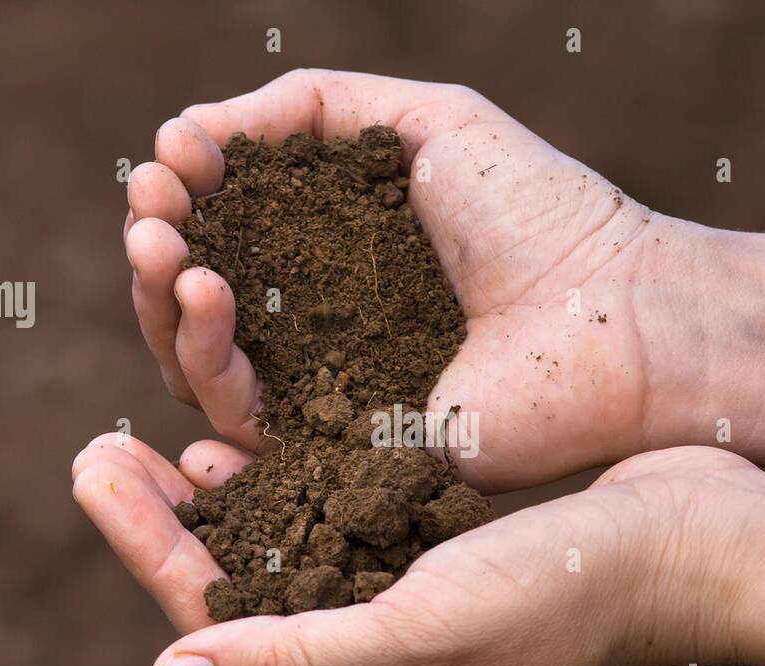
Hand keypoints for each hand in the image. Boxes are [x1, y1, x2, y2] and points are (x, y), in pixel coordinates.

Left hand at [73, 435, 764, 665]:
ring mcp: (413, 620)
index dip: (153, 551)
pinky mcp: (439, 564)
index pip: (231, 633)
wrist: (701, 543)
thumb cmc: (578, 596)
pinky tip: (246, 439)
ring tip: (152, 438)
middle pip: (248, 594)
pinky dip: (293, 482)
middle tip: (98, 445)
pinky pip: (341, 524)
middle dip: (170, 524)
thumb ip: (297, 657)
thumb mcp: (427, 632)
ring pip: (289, 555)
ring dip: (226, 499)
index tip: (94, 467)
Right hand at [124, 68, 682, 491]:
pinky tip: (200, 295)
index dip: (184, 198)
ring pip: (202, 369)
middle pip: (196, 308)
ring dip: (163, 304)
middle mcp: (321, 330)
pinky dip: (202, 363)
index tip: (169, 160)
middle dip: (157, 251)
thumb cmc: (540, 211)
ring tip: (167, 248)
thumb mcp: (421, 120)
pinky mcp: (340, 456)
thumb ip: (306, 110)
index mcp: (335, 257)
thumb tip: (188, 131)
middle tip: (148, 209)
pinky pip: (245, 426)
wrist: (616, 309)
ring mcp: (328, 396)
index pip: (227, 236)